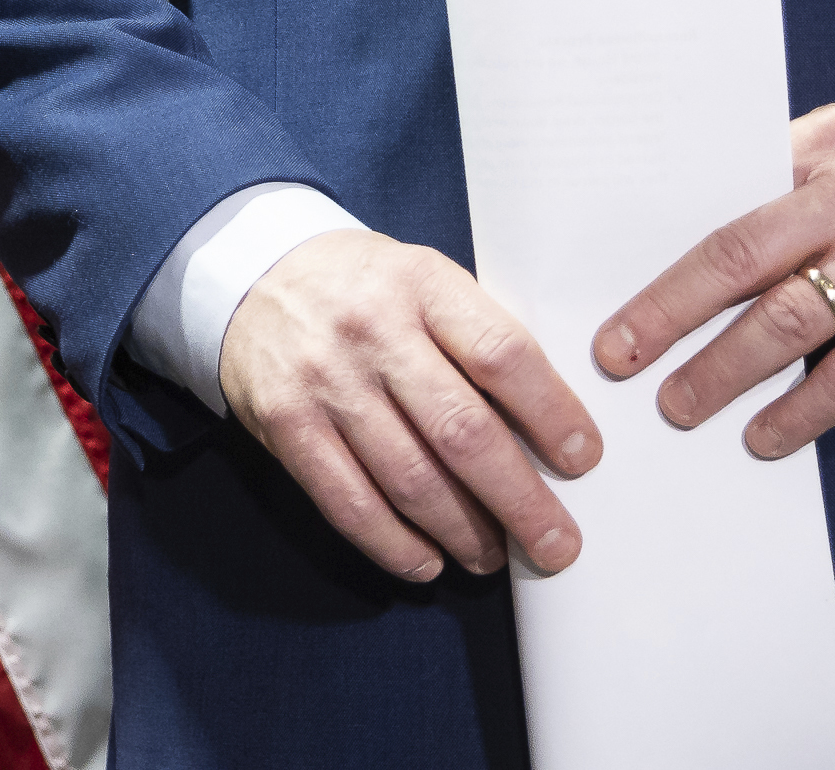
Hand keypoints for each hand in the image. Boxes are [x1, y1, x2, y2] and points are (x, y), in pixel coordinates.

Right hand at [217, 229, 602, 581]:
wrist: (253, 273)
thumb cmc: (363, 287)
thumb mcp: (424, 280)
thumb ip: (475, 338)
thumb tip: (547, 427)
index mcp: (422, 284)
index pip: (501, 354)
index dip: (551, 413)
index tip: (582, 458)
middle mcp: (371, 330)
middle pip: (461, 431)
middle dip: (519, 500)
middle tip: (556, 543)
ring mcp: (324, 379)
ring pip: (409, 478)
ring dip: (462, 532)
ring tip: (492, 556)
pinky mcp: (285, 423)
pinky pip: (347, 501)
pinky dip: (393, 544)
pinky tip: (426, 561)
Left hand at [593, 105, 834, 459]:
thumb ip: (787, 171)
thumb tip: (696, 223)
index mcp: (820, 147)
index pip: (724, 197)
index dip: (665, 248)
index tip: (613, 289)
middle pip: (741, 257)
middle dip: (671, 312)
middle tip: (620, 356)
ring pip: (791, 320)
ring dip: (726, 369)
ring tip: (680, 405)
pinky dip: (805, 409)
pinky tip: (767, 436)